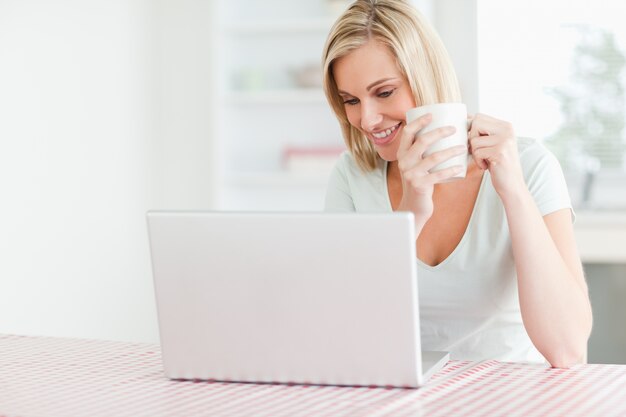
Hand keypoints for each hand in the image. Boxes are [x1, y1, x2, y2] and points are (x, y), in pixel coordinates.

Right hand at [396, 113, 466, 227]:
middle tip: (454, 129)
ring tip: (463, 147)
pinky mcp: (419, 185)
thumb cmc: (419, 181)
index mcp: (402, 154)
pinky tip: (459, 167)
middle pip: (422, 141)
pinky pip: (438, 175)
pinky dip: (450, 170)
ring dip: (451, 151)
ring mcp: (411, 174)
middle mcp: (404, 162)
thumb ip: (421, 152)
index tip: (432, 115)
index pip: (408, 133)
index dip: (419, 122)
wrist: (414, 205)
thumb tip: (442, 132)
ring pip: (433, 157)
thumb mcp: (415, 165)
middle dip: (440, 132)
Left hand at [468, 113, 525, 198]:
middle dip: (471, 139)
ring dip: (475, 153)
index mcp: (505, 125)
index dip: (470, 129)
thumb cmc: (498, 164)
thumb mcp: (493, 144)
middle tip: (478, 151)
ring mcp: (505, 140)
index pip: (478, 117)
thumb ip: (483, 132)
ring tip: (484, 160)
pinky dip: (478, 162)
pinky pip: (477, 152)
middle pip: (475, 124)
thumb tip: (463, 120)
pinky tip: (487, 166)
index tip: (473, 141)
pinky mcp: (500, 152)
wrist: (512, 184)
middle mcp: (507, 130)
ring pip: (474, 140)